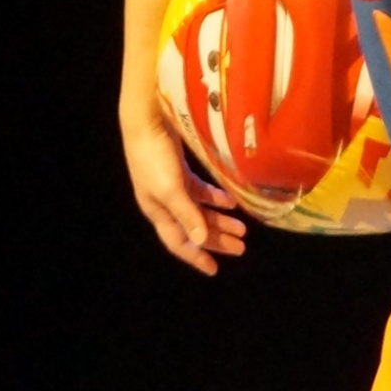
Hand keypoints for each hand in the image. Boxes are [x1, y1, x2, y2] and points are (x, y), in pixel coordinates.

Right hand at [122, 106, 249, 275]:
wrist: (147, 120)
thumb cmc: (155, 158)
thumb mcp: (170, 189)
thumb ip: (186, 214)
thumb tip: (200, 242)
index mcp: (158, 212)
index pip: (178, 242)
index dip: (196, 257)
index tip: (214, 270)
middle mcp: (164, 203)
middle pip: (193, 228)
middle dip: (216, 239)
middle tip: (241, 247)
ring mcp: (171, 186)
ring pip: (199, 210)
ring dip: (219, 219)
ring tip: (242, 229)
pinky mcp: (179, 170)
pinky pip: (200, 191)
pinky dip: (215, 197)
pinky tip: (232, 201)